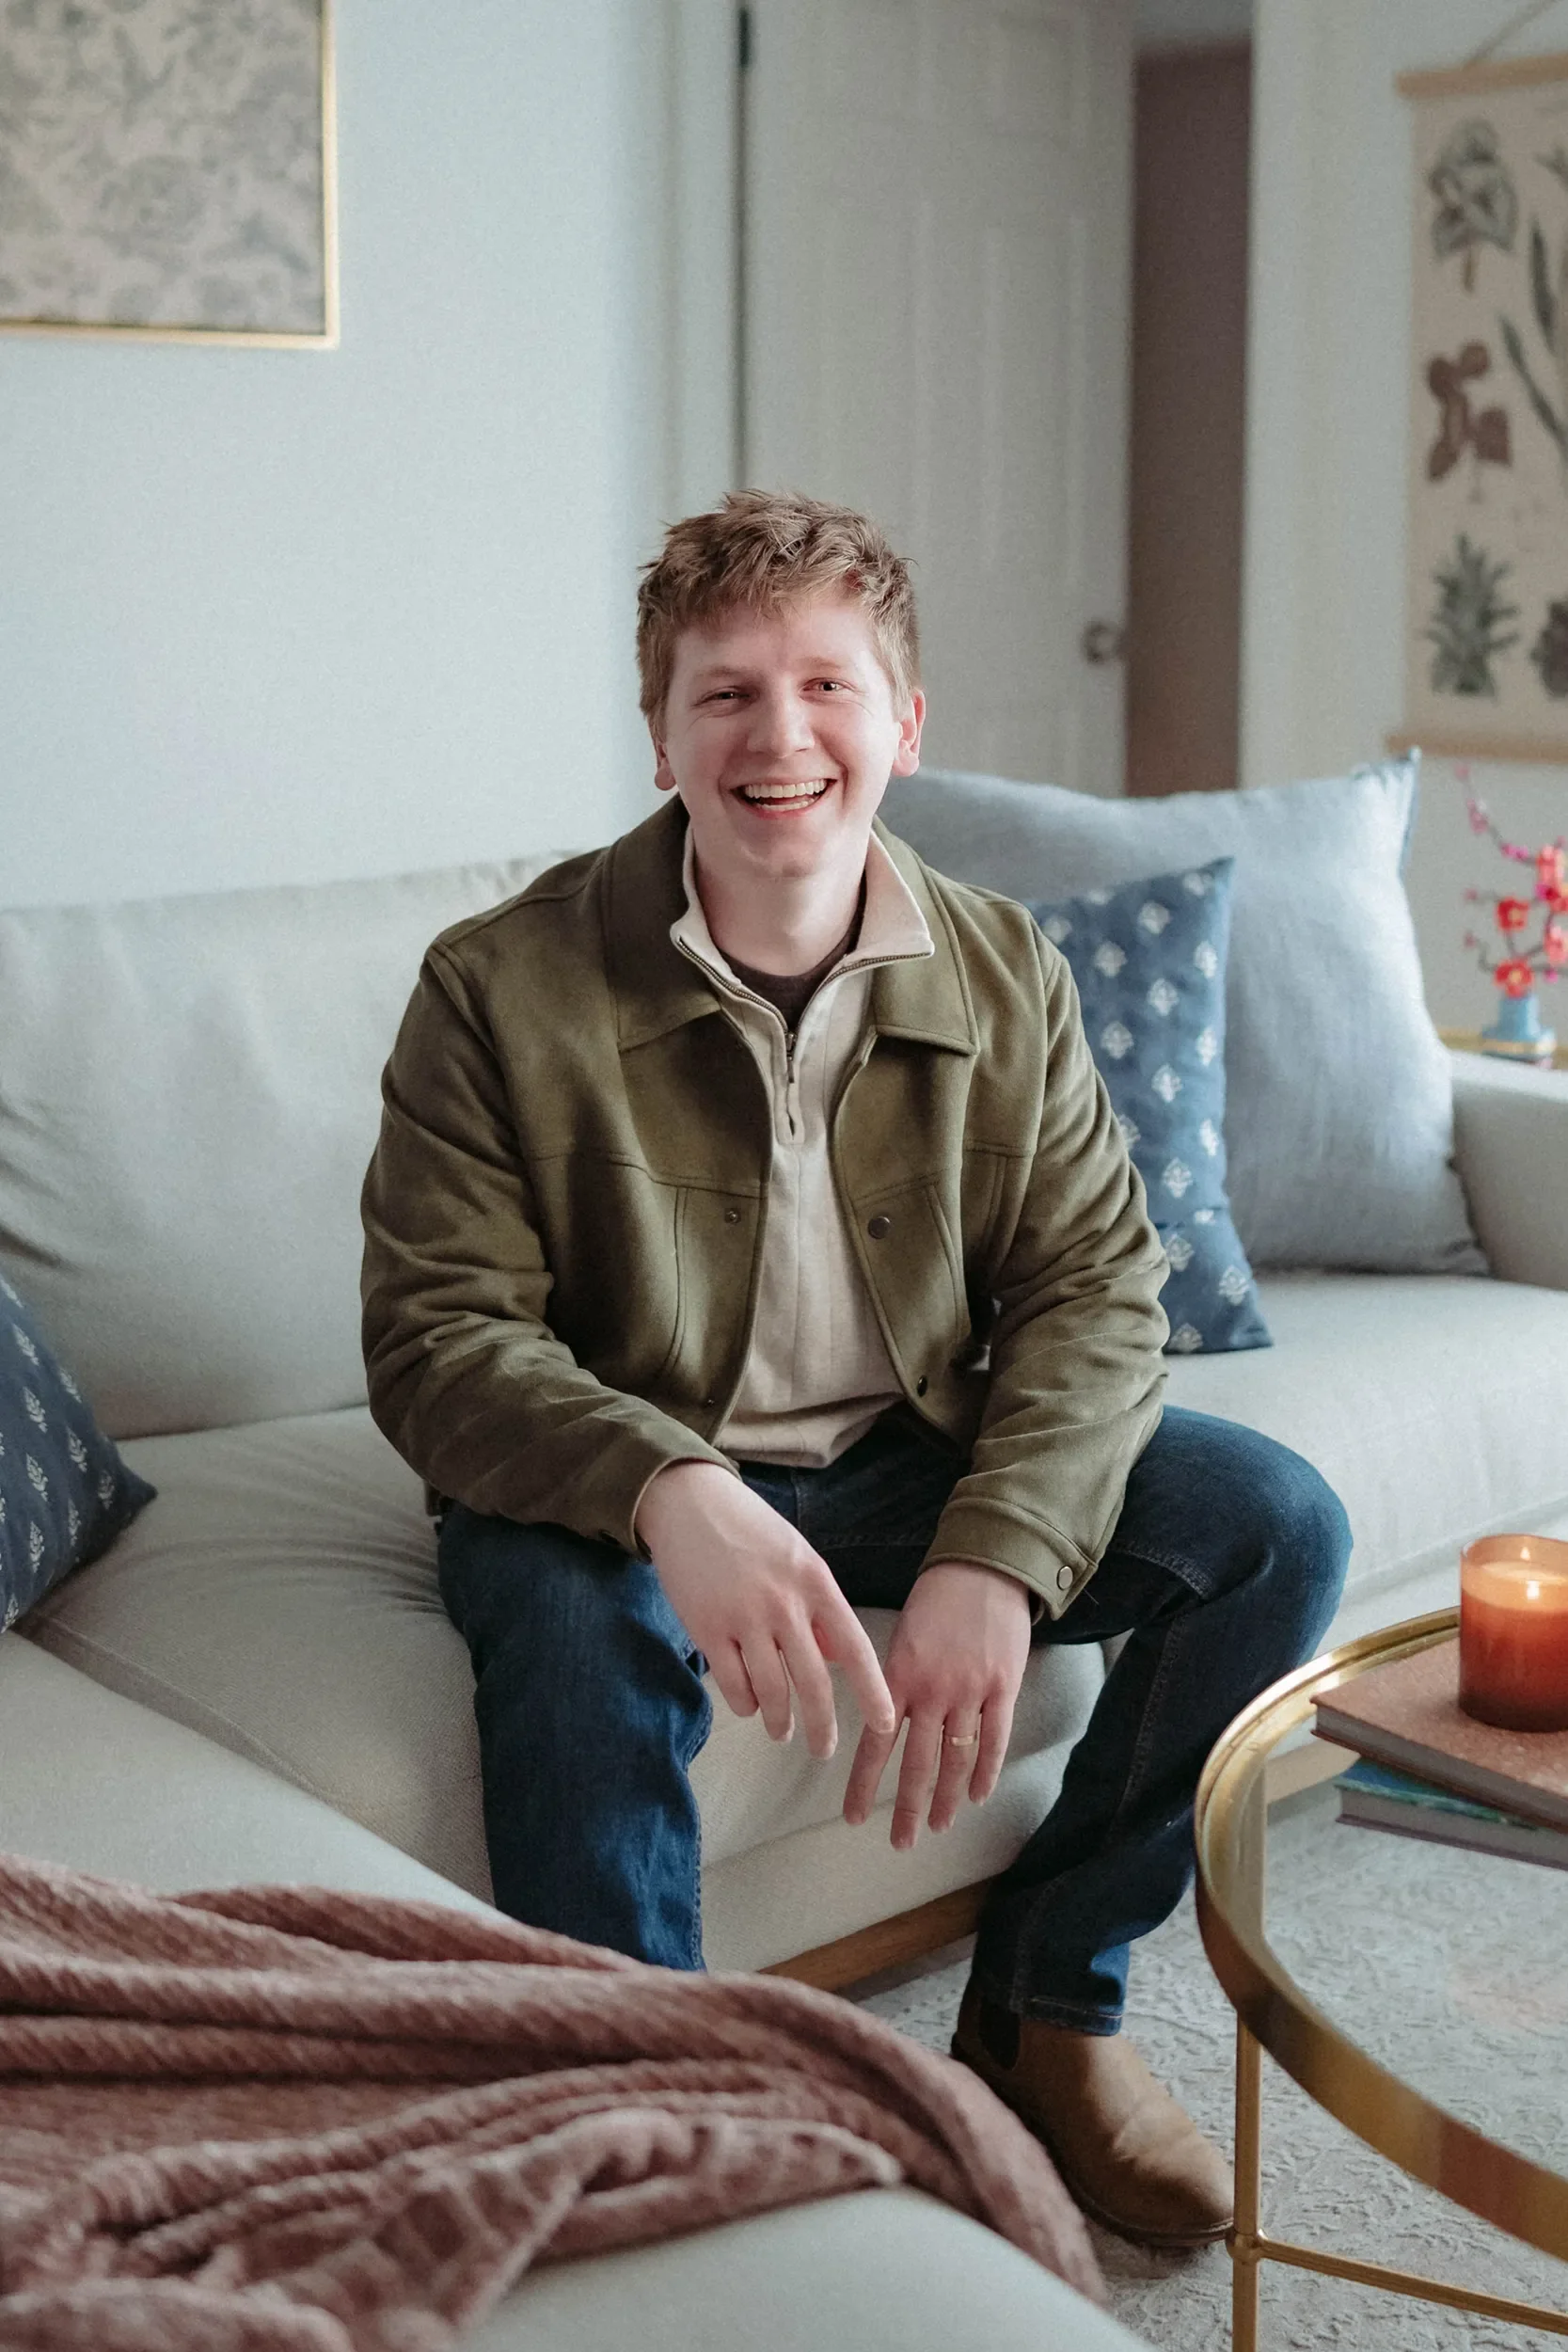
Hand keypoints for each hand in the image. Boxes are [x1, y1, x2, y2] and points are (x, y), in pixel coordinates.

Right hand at [635, 1461, 895, 1758]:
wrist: (690, 1503)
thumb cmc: (751, 1532)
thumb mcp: (798, 1558)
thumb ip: (818, 1606)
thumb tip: (834, 1658)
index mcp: (816, 1583)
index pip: (854, 1648)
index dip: (873, 1692)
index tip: (885, 1724)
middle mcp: (784, 1603)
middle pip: (813, 1683)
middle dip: (823, 1727)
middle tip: (824, 1751)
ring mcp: (743, 1617)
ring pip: (771, 1691)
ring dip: (779, 1721)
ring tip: (782, 1731)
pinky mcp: (707, 1628)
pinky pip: (733, 1684)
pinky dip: (745, 1703)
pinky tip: (750, 1705)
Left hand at [843, 1561, 1031, 1847]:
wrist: (984, 1569)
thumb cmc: (937, 1600)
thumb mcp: (900, 1636)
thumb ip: (892, 1679)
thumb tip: (878, 1718)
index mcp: (899, 1677)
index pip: (876, 1742)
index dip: (864, 1783)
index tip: (853, 1816)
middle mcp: (932, 1690)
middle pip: (917, 1762)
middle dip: (906, 1807)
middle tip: (900, 1842)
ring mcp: (970, 1691)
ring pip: (955, 1759)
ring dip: (944, 1798)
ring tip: (936, 1827)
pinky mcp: (1003, 1689)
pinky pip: (994, 1740)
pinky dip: (985, 1772)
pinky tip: (976, 1797)